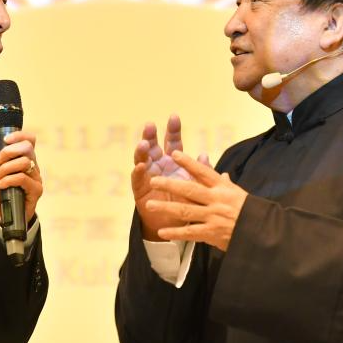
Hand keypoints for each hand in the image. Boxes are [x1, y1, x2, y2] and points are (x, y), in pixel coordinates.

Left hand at [0, 130, 42, 223]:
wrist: (4, 216)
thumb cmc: (2, 194)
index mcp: (25, 159)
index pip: (29, 140)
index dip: (19, 136)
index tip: (5, 140)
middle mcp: (33, 166)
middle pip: (27, 148)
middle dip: (8, 151)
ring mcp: (36, 178)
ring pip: (24, 162)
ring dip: (5, 168)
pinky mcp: (36, 190)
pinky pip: (22, 178)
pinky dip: (8, 179)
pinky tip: (0, 185)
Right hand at [131, 115, 209, 240]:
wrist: (176, 225)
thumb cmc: (186, 202)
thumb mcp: (196, 186)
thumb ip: (201, 172)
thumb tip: (205, 155)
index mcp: (173, 162)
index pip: (173, 143)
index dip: (173, 130)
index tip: (174, 116)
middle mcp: (158, 165)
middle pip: (153, 146)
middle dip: (151, 135)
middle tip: (150, 125)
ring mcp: (147, 176)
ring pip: (142, 159)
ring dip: (142, 151)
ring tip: (144, 143)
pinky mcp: (140, 189)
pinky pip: (137, 179)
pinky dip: (138, 172)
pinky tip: (139, 165)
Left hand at [146, 150, 246, 251]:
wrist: (263, 232)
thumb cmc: (249, 210)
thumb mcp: (238, 193)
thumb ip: (225, 184)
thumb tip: (221, 173)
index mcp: (222, 188)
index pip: (203, 172)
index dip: (188, 163)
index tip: (174, 154)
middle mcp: (216, 200)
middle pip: (189, 190)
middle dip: (170, 185)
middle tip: (153, 180)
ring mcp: (213, 217)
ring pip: (185, 210)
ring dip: (166, 208)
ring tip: (150, 205)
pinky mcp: (212, 233)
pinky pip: (190, 232)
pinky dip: (176, 233)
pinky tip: (162, 232)